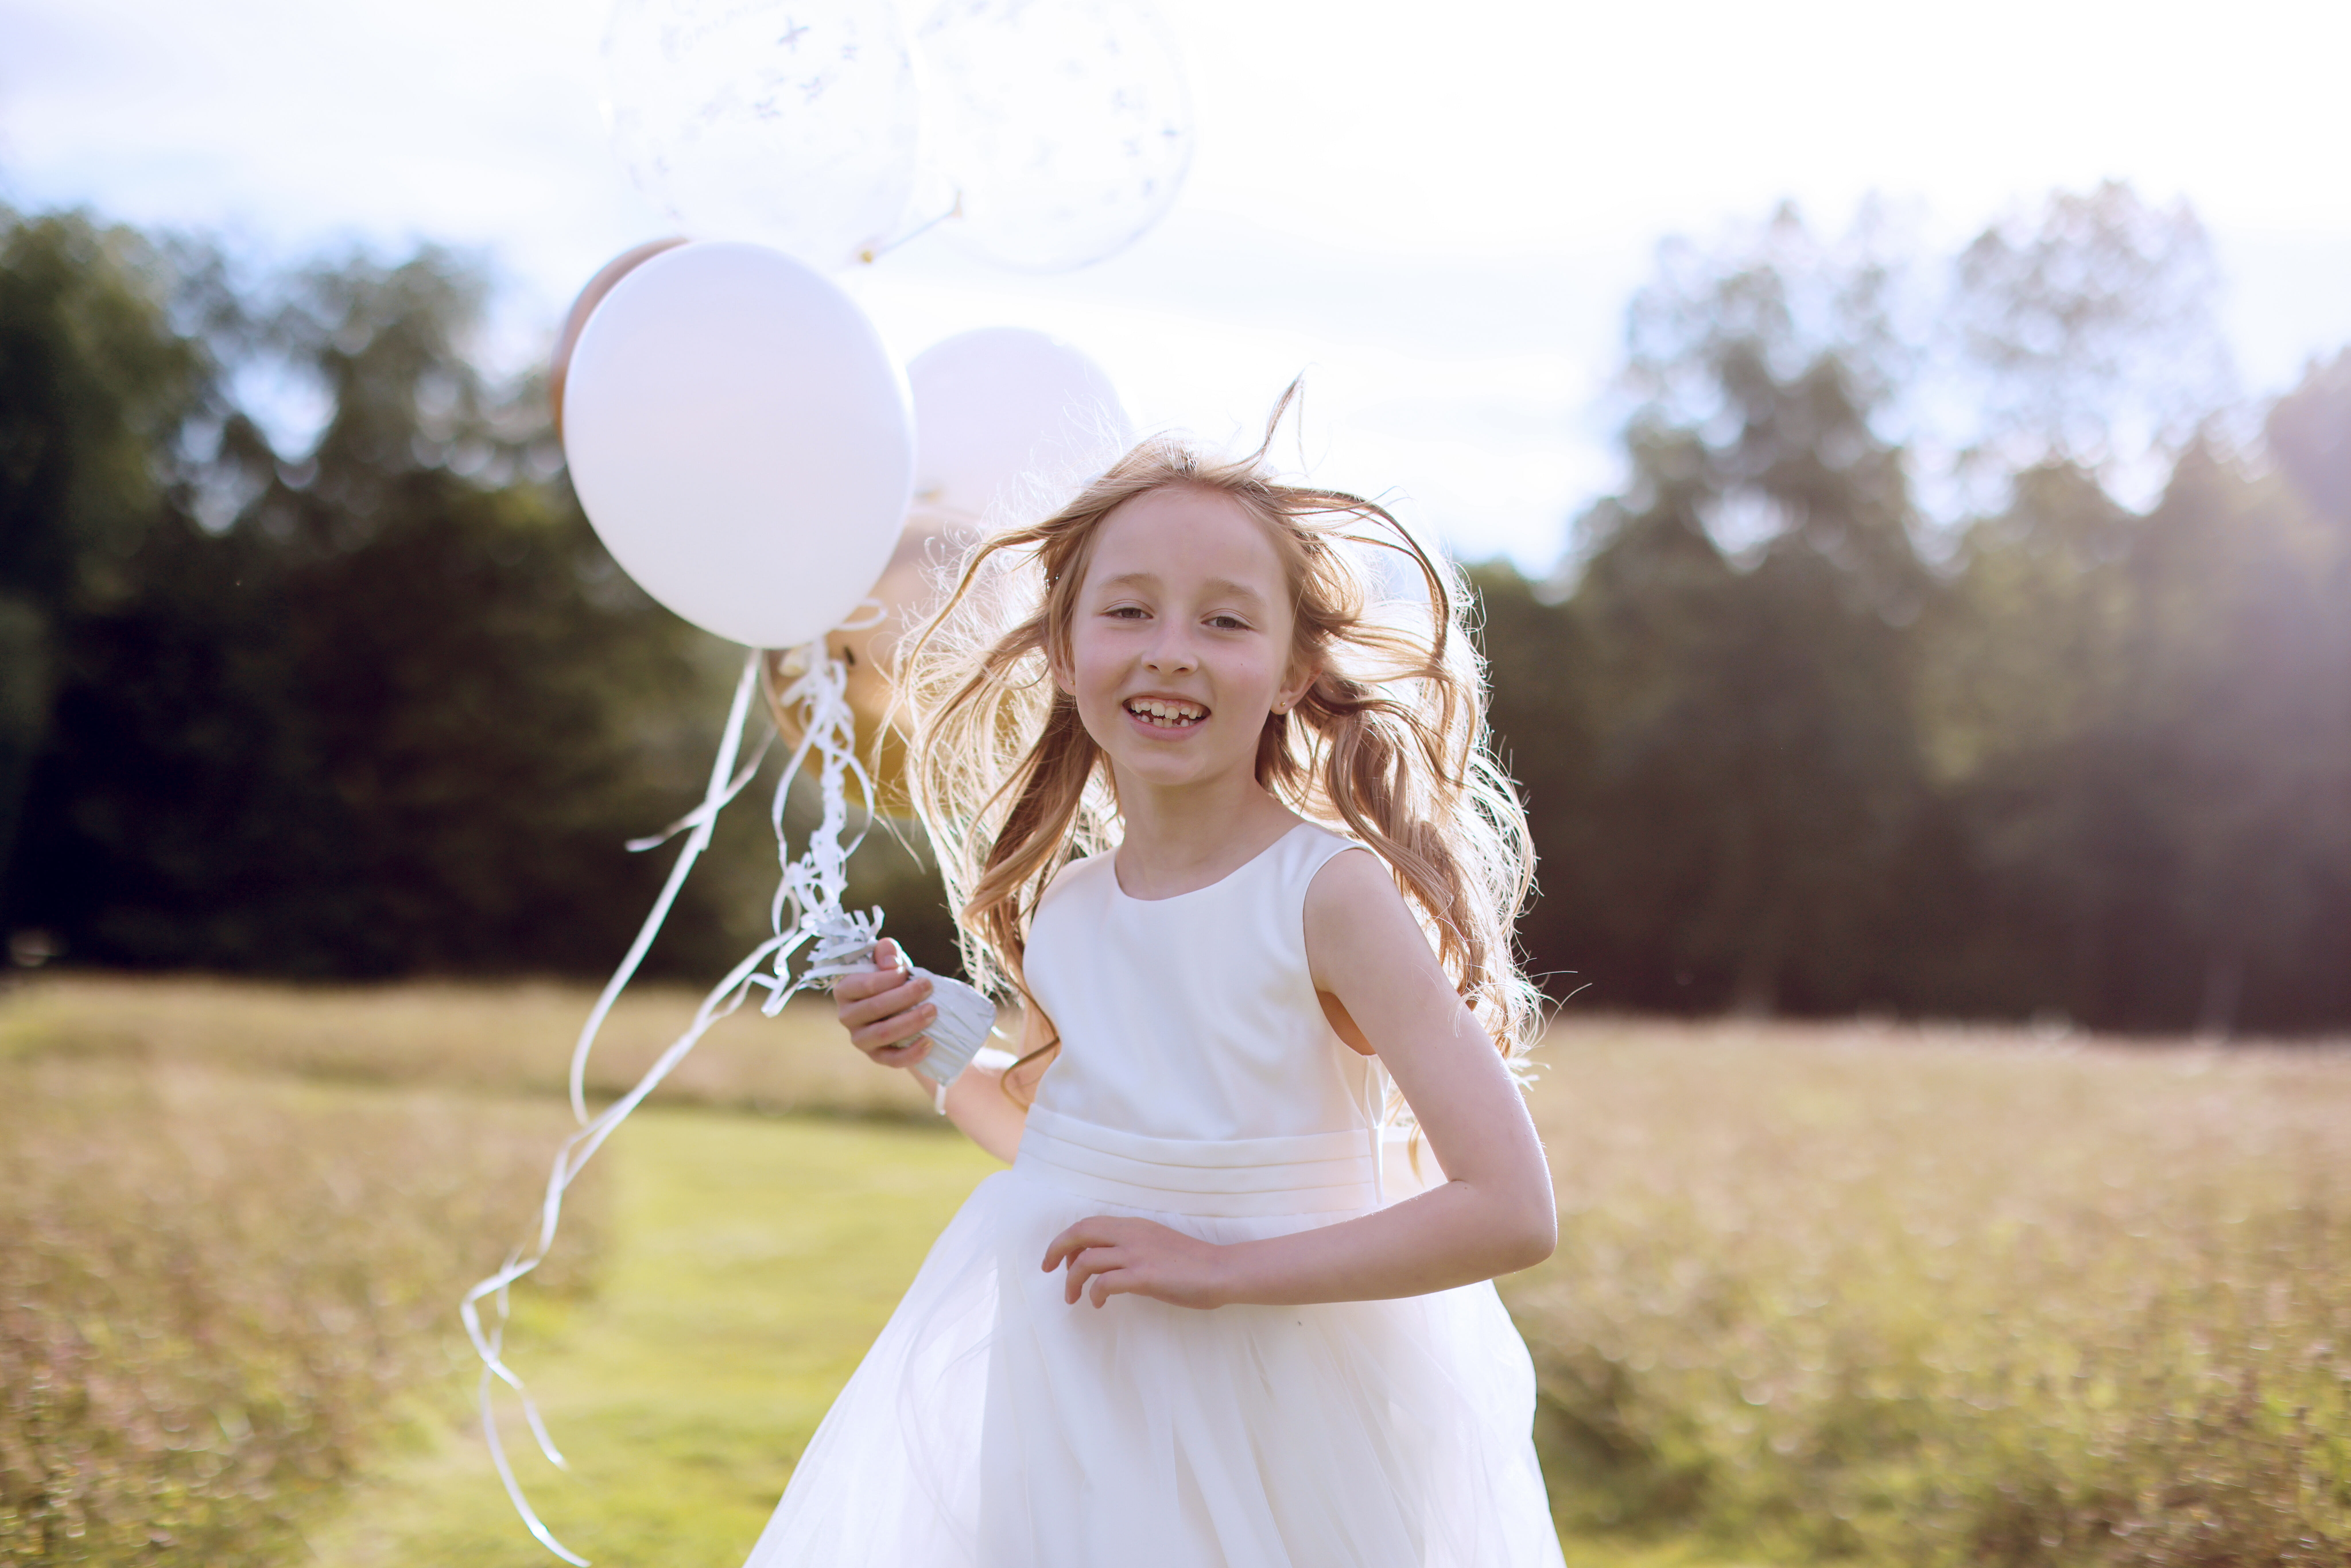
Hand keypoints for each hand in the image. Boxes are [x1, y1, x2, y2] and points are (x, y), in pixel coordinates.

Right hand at [833, 938, 936, 1070]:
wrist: (899, 1009)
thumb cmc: (892, 982)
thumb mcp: (889, 963)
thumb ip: (887, 952)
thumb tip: (890, 962)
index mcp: (845, 990)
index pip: (864, 985)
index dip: (888, 979)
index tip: (907, 972)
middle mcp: (847, 1016)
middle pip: (875, 1008)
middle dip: (905, 997)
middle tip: (928, 987)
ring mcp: (860, 1039)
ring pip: (883, 1033)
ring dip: (910, 1022)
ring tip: (933, 1011)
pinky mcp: (875, 1056)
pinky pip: (892, 1059)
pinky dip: (912, 1053)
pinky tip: (930, 1041)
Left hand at [1042, 1215, 1229, 1309]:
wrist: (1221, 1271)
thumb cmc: (1192, 1263)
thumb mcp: (1156, 1243)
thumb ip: (1132, 1245)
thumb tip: (1107, 1260)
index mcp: (1134, 1225)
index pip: (1089, 1223)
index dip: (1068, 1239)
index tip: (1059, 1258)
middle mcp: (1132, 1234)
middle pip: (1080, 1233)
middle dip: (1057, 1250)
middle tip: (1046, 1269)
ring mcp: (1137, 1254)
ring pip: (1087, 1260)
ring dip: (1072, 1280)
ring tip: (1072, 1297)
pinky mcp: (1144, 1275)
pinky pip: (1104, 1283)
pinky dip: (1093, 1294)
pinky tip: (1097, 1303)